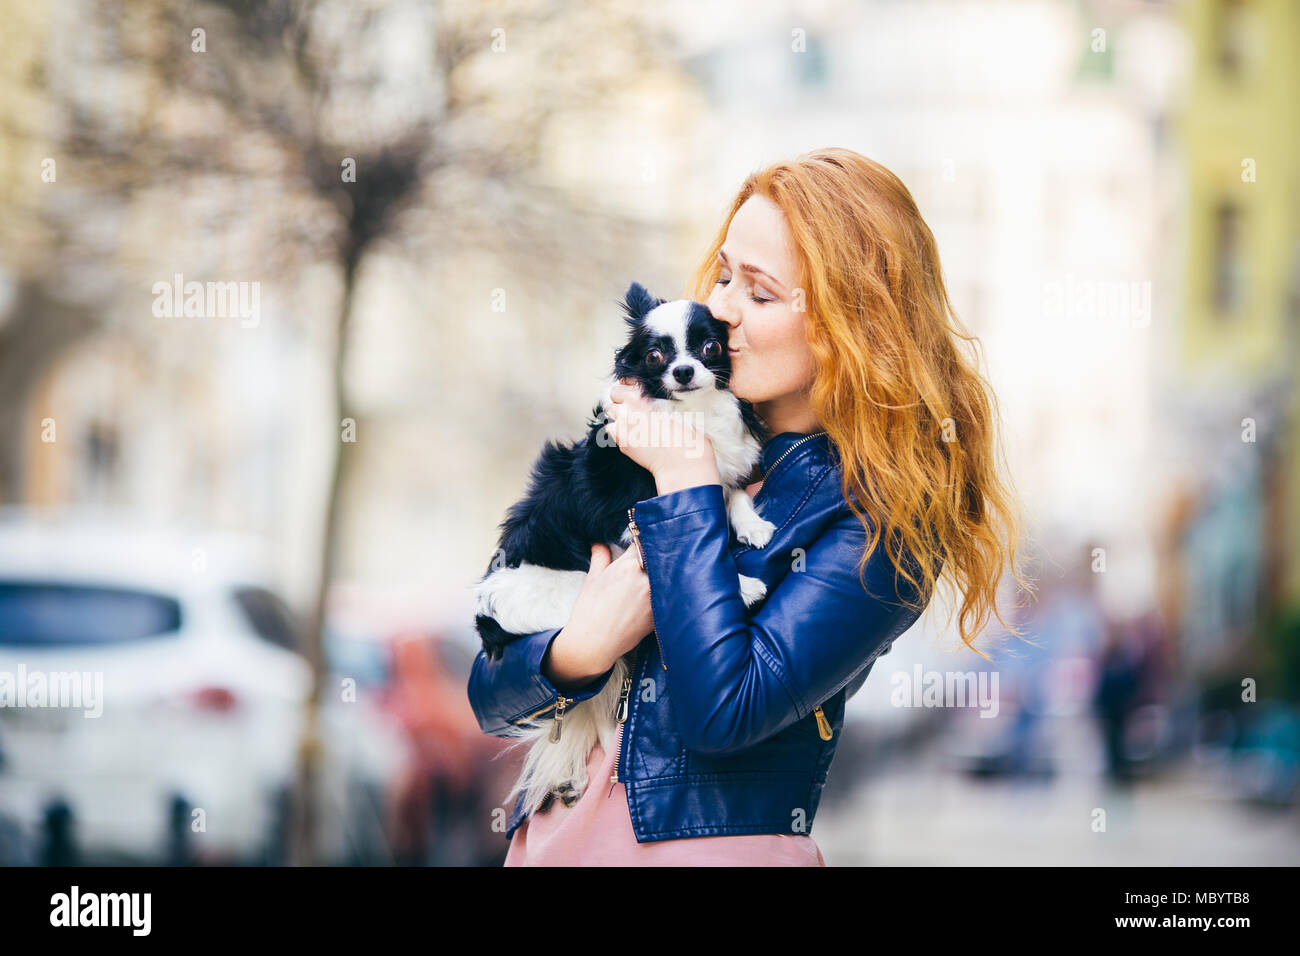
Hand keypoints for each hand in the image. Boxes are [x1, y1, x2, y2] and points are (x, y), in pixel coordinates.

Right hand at [542, 542, 654, 686]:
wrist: (593, 643)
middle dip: (656, 557)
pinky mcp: (660, 613)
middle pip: (660, 559)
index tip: (644, 542)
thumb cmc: (589, 610)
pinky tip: (663, 594)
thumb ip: (600, 556)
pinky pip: (669, 596)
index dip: (644, 541)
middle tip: (660, 555)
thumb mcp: (592, 579)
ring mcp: (655, 597)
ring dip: (665, 574)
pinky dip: (667, 593)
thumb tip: (600, 543)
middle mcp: (645, 579)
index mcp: (628, 565)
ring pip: (668, 577)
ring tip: (660, 576)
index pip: (644, 543)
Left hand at [604, 377, 721, 490]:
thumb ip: (661, 401)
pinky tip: (630, 434)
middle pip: (614, 394)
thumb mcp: (680, 410)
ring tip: (631, 421)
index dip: (629, 386)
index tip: (635, 391)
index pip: (624, 382)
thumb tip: (654, 401)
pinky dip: (617, 430)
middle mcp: (630, 408)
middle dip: (621, 399)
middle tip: (634, 408)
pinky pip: (611, 429)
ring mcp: (623, 425)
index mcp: (645, 396)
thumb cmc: (687, 436)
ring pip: (609, 411)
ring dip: (618, 414)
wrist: (682, 463)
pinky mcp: (622, 442)